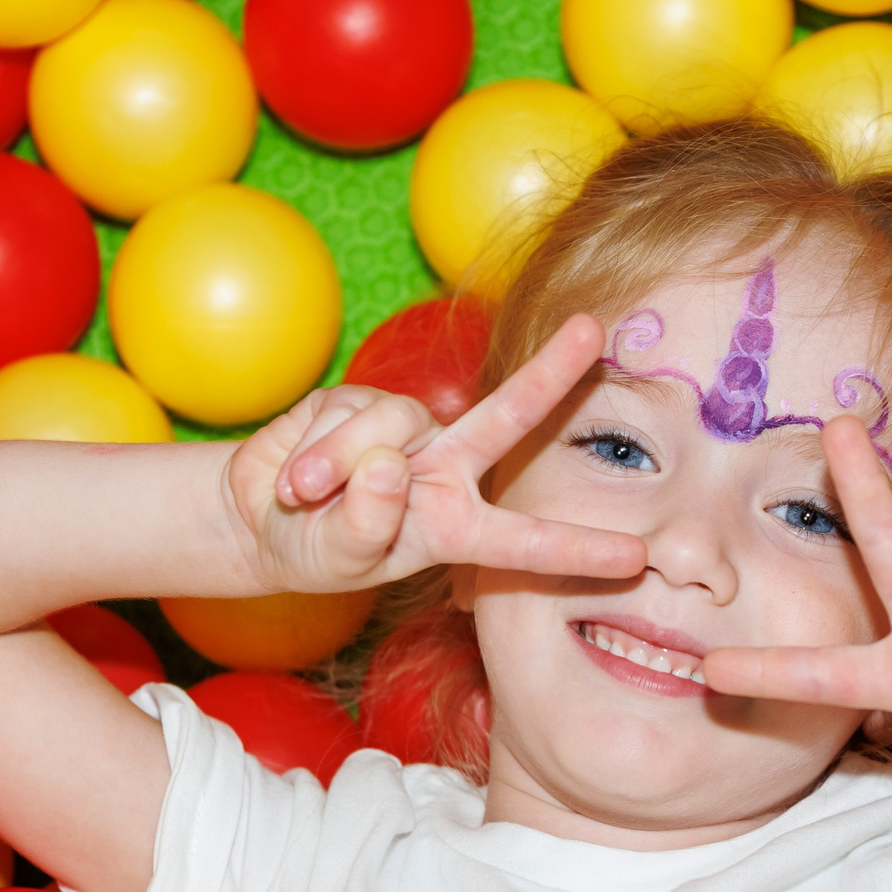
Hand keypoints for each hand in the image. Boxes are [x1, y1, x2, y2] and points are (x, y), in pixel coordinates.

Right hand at [224, 314, 645, 595]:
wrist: (257, 516)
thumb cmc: (312, 550)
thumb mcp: (336, 560)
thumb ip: (364, 526)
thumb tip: (389, 466)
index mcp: (456, 525)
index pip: (524, 540)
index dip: (577, 548)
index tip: (635, 558)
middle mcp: (445, 469)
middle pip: (506, 416)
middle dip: (550, 373)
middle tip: (592, 331)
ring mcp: (406, 431)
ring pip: (392, 430)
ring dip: (339, 469)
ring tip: (305, 497)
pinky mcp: (359, 400)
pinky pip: (346, 416)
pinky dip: (313, 452)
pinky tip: (294, 475)